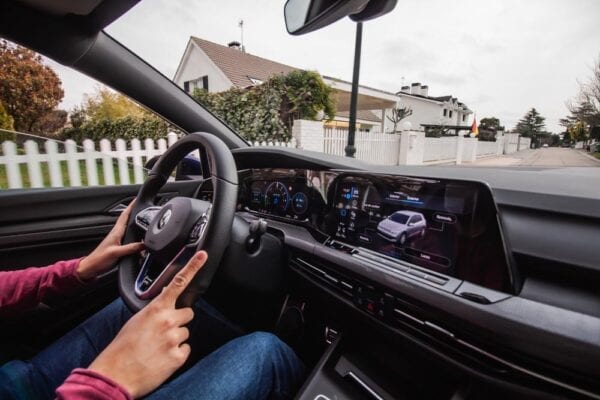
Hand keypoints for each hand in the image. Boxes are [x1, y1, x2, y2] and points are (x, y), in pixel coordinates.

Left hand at [77, 201, 144, 280]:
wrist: (91, 267)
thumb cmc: (99, 259)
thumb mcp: (116, 253)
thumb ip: (131, 248)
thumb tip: (144, 244)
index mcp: (116, 232)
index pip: (125, 215)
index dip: (131, 206)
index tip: (137, 198)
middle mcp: (117, 234)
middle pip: (128, 219)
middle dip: (135, 211)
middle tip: (143, 205)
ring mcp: (118, 239)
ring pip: (128, 227)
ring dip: (135, 220)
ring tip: (142, 217)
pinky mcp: (118, 245)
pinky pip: (129, 236)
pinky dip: (135, 233)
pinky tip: (139, 236)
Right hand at [88, 251, 207, 397]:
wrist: (115, 374)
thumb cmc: (123, 347)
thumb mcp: (137, 320)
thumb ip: (154, 311)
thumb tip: (165, 307)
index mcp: (156, 309)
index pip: (178, 282)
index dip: (192, 267)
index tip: (203, 256)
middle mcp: (168, 321)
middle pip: (188, 313)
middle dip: (179, 319)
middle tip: (163, 331)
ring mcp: (175, 338)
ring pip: (186, 332)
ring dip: (176, 338)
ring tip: (158, 347)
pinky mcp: (179, 356)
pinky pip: (185, 349)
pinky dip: (176, 354)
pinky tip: (162, 358)